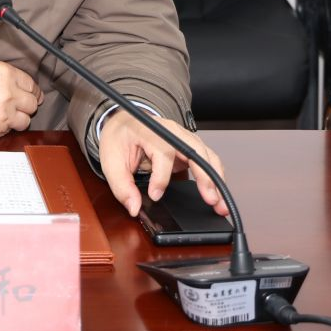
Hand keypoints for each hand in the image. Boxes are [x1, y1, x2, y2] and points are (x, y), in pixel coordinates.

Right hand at [0, 61, 40, 138]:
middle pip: (32, 103)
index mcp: (4, 74)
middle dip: (28, 105)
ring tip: (6, 115)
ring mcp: (3, 114)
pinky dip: (4, 127)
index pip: (30, 84)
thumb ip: (3, 77)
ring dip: (19, 118)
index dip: (31, 90)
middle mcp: (8, 94)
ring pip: (25, 120)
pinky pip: (9, 131)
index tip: (31, 94)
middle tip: (21, 105)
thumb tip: (19, 87)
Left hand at [98, 111, 228, 216]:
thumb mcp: (111, 162)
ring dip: (216, 180)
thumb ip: (122, 186)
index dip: (161, 177)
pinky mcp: (189, 147)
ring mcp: (184, 138)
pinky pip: (207, 159)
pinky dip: (215, 176)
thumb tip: (134, 208)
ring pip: (207, 156)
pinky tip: (218, 193)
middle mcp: (172, 131)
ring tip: (220, 204)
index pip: (163, 154)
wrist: (124, 123)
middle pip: (195, 151)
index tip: (155, 195)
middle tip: (211, 201)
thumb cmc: (119, 138)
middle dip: (206, 177)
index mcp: (152, 131)